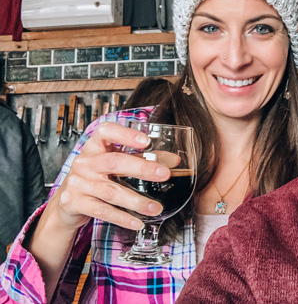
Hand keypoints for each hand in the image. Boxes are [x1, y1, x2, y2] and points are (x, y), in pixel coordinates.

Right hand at [46, 122, 172, 230]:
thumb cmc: (97, 176)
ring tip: (156, 207)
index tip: (146, 141)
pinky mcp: (75, 202)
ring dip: (137, 201)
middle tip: (164, 174)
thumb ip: (143, 159)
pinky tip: (137, 222)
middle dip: (142, 168)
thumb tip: (174, 161)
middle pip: (114, 162)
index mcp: (95, 146)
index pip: (106, 131)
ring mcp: (78, 182)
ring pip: (111, 191)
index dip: (126, 134)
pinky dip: (122, 217)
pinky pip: (102, 211)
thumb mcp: (115, 163)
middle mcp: (85, 162)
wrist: (67, 201)